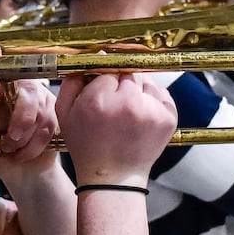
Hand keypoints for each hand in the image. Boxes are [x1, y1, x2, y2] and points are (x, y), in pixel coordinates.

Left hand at [0, 44, 58, 172]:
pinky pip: (49, 127)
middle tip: (11, 140)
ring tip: (11, 151)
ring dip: (25, 139)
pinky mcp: (54, 114)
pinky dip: (35, 147)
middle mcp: (17, 89)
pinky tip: (23, 154)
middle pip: (27, 89)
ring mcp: (39, 99)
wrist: (21, 170)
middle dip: (21, 118)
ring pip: (40, 113)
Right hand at [57, 72, 177, 187]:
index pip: (106, 66)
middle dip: (120, 83)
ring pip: (146, 81)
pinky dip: (153, 101)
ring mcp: (152, 110)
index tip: (102, 89)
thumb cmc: (87, 146)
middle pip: (128, 72)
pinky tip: (141, 119)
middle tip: (114, 105)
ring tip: (128, 114)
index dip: (102, 78)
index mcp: (100, 99)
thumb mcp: (64, 113)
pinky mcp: (169, 118)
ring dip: (138, 91)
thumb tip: (93, 56)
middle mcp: (129, 102)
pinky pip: (161, 94)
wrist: (113, 178)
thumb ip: (73, 80)